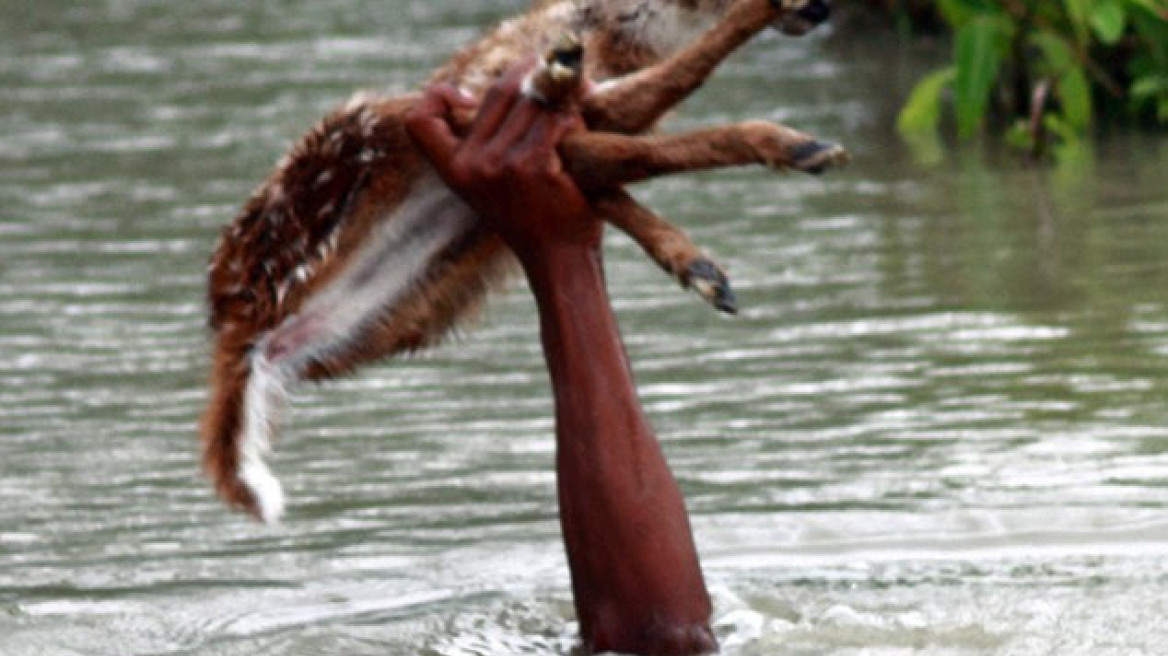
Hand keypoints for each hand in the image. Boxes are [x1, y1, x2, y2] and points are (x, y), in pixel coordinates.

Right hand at [405, 61, 600, 263]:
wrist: (560, 261)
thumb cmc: (537, 217)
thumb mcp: (495, 183)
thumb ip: (493, 139)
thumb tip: (526, 75)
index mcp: (455, 169)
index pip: (419, 120)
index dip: (437, 96)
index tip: (468, 99)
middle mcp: (473, 165)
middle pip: (502, 90)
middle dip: (536, 75)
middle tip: (559, 73)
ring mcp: (503, 165)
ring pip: (537, 100)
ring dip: (566, 97)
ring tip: (581, 105)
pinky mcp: (535, 166)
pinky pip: (559, 119)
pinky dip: (578, 120)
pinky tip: (583, 137)